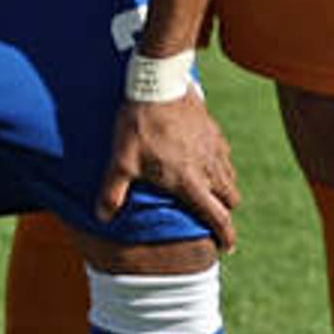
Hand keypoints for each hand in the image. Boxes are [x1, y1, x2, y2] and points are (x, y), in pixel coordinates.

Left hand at [101, 93, 238, 249]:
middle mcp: (210, 169)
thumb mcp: (121, 161)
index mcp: (191, 182)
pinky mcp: (216, 133)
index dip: (225, 237)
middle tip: (209, 215)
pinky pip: (225, 157)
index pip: (218, 218)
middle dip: (223, 211)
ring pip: (231, 179)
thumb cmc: (138, 127)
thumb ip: (112, 193)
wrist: (158, 86)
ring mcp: (217, 150)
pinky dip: (219, 166)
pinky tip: (201, 161)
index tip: (225, 247)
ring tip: (204, 190)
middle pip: (230, 200)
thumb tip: (102, 218)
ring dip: (222, 189)